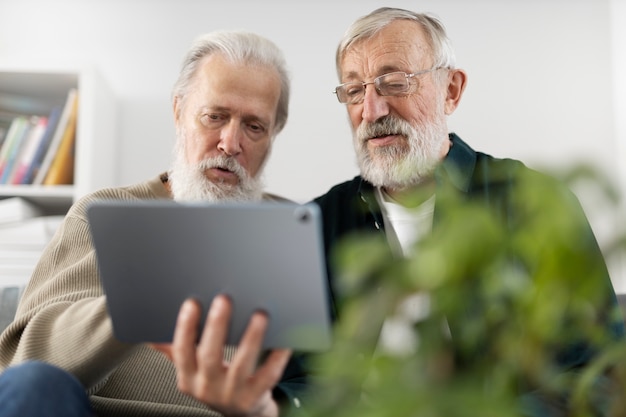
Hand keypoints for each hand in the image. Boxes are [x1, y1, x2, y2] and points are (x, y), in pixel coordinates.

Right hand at [151, 296, 291, 416]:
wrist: (243, 413)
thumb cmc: (217, 385)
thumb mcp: (192, 372)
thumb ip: (175, 351)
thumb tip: (151, 333)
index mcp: (188, 379)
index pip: (182, 351)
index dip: (185, 328)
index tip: (192, 302)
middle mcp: (208, 388)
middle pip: (211, 356)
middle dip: (217, 326)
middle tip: (224, 299)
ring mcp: (233, 395)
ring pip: (242, 365)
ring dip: (251, 338)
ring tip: (259, 314)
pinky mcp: (256, 398)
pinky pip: (269, 375)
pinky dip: (277, 357)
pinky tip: (283, 339)